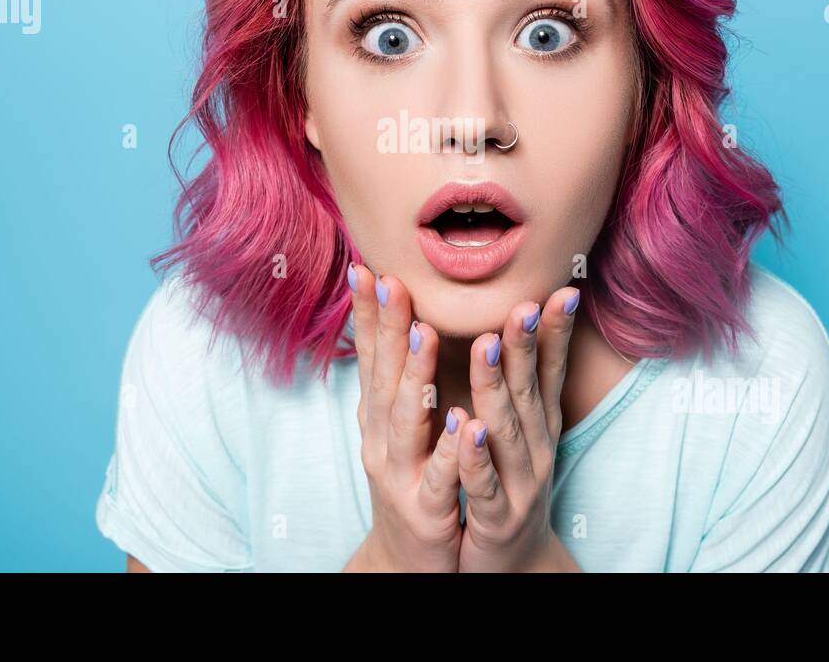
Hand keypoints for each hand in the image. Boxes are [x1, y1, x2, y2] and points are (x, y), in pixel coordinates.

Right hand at [343, 264, 464, 571]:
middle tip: (393, 280)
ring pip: (405, 422)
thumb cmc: (412, 484)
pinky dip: (448, 450)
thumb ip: (402, 380)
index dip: (370, 313)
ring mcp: (400, 475)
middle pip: (384, 377)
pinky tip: (461, 425)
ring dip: (415, 375)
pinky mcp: (425, 509)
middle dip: (389, 328)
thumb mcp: (401, 429)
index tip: (368, 266)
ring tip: (427, 334)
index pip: (373, 356)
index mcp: (380, 418)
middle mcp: (381, 440)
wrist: (408, 562)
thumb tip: (401, 323)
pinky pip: (437, 477)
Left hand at [455, 286, 580, 571]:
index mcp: (539, 425)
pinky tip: (466, 427)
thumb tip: (527, 319)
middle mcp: (538, 449)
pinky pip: (484, 482)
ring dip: (496, 387)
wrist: (512, 566)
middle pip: (531, 390)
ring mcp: (521, 484)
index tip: (561, 289)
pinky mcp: (497, 517)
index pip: (550, 370)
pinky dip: (475, 455)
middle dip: (526, 345)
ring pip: (506, 430)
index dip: (557, 332)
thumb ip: (523, 382)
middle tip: (523, 302)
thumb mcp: (522, 431)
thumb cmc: (510, 484)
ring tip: (485, 346)